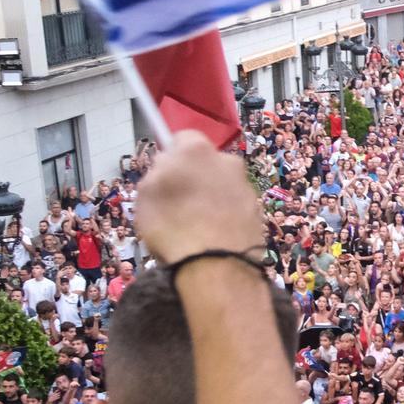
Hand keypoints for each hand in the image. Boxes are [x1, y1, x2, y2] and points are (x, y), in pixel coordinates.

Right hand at [135, 133, 267, 266]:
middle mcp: (228, 161)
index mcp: (197, 149)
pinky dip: (225, 217)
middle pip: (206, 163)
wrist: (217, 265)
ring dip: (211, 199)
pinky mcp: (258, 213)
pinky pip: (234, 209)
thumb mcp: (145, 194)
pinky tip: (213, 238)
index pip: (182, 138)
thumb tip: (167, 166)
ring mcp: (246, 187)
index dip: (171, 157)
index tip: (164, 177)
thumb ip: (157, 172)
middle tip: (177, 204)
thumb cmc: (172, 225)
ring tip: (195, 227)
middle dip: (194, 177)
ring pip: (222, 186)